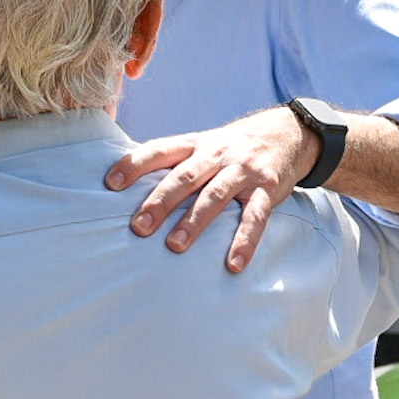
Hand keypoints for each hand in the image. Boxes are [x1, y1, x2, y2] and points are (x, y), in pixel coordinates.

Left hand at [106, 106, 317, 273]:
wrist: (287, 133)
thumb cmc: (230, 147)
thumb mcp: (202, 144)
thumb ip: (172, 162)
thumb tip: (125, 181)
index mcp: (195, 143)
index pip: (160, 150)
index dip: (134, 164)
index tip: (111, 184)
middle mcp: (217, 154)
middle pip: (185, 176)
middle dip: (160, 202)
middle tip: (138, 227)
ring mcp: (243, 171)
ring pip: (215, 196)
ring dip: (194, 222)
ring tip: (174, 246)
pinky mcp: (267, 189)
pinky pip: (255, 217)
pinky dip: (244, 241)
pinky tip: (233, 264)